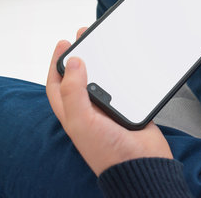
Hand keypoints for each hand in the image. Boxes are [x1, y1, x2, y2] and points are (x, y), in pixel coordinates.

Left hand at [46, 28, 172, 175]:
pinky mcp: (129, 108)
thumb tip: (74, 63)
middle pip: (80, 76)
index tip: (65, 43)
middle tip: (84, 36)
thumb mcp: (82, 122)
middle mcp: (89, 110)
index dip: (58, 62)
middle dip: (81, 56)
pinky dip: (124, 73)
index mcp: (72, 113)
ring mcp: (109, 109)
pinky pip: (125, 85)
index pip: (58, 82)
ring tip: (104, 43)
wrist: (142, 164)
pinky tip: (127, 63)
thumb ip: (74, 92)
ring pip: (102, 79)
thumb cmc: (109, 151)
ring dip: (102, 61)